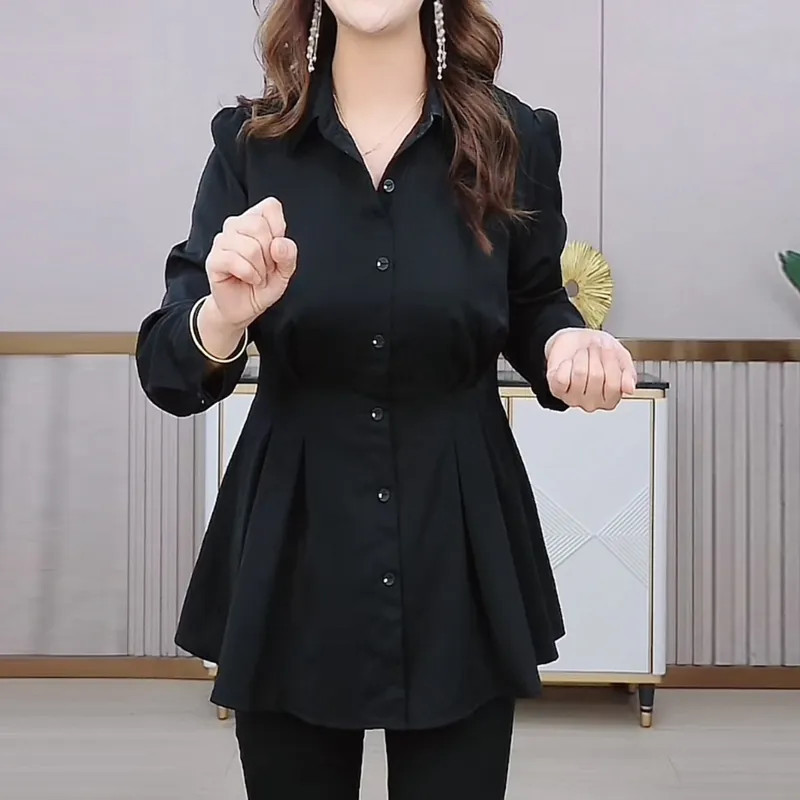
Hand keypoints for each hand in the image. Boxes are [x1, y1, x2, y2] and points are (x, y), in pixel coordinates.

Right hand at [205, 197, 297, 328]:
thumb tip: (279, 244)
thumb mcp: (285, 271)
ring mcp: (222, 241)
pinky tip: (250, 279)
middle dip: (270, 254)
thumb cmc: (263, 284)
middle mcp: (236, 226)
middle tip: (267, 268)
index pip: (270, 206)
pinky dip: (249, 274)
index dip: (279, 228)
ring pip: (249, 246)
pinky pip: (234, 260)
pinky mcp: (214, 259)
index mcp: (255, 220)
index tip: (276, 249)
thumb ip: (288, 255)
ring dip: (260, 268)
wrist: (245, 307)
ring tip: (258, 276)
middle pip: (259, 226)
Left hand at [545, 329, 636, 411]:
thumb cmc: (599, 351)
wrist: (576, 341)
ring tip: (582, 354)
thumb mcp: (621, 358)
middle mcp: (592, 403)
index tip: (608, 348)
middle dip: (595, 355)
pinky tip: (569, 363)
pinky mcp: (557, 390)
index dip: (611, 361)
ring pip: (579, 374)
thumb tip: (629, 389)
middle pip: (596, 377)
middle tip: (593, 348)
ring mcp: (573, 399)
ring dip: (581, 356)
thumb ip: (628, 373)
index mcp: (611, 398)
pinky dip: (565, 364)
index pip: (614, 385)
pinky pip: (562, 378)